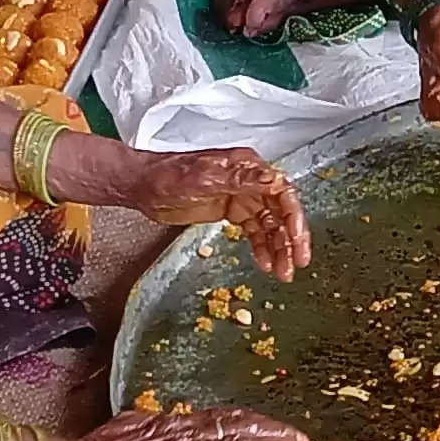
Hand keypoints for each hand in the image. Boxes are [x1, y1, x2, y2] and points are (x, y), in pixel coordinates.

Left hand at [119, 145, 310, 276]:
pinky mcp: (230, 212)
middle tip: (296, 263)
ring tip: (282, 273)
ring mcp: (241, 197)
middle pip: (281, 212)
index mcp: (247, 167)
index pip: (283, 192)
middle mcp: (249, 181)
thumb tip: (273, 180)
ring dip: (278, 248)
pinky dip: (261, 248)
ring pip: (269, 225)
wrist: (142, 187)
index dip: (294, 218)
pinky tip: (264, 264)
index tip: (297, 242)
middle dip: (291, 239)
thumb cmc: (168, 176)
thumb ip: (240, 179)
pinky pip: (254, 231)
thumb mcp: (204, 177)